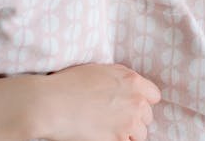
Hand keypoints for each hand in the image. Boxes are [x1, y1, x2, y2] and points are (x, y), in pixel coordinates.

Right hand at [39, 63, 161, 140]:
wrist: (50, 104)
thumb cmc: (67, 84)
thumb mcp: (98, 70)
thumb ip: (119, 78)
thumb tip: (127, 87)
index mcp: (131, 80)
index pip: (153, 95)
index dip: (140, 100)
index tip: (129, 104)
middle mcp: (135, 101)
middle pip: (147, 116)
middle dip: (133, 117)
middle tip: (113, 117)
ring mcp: (128, 123)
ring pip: (140, 133)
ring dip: (127, 132)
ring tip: (107, 128)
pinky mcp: (118, 140)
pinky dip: (117, 140)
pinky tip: (103, 135)